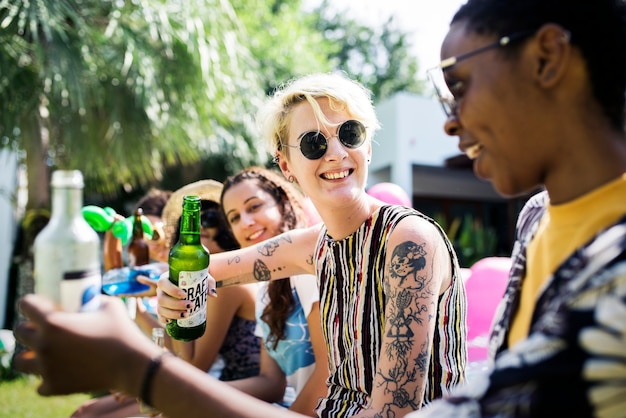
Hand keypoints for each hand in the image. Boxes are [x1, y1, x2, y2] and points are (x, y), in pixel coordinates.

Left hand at [13, 294, 152, 395]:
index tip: (47, 306)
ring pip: (20, 362)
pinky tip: (61, 372)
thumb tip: (89, 300)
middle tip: (49, 330)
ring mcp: (47, 368)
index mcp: (53, 322)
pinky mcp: (55, 387)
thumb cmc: (122, 332)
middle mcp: (44, 345)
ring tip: (48, 353)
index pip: (25, 305)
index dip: (35, 303)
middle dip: (32, 328)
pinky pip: (40, 384)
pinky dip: (48, 378)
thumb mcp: (110, 305)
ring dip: (31, 356)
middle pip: (20, 332)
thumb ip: (94, 300)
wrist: (132, 365)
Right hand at [156, 271, 216, 323]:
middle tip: (190, 306)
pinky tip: (171, 321)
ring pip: (160, 309)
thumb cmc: (196, 278)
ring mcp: (160, 300)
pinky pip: (160, 316)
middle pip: (162, 299)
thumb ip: (208, 284)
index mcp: (167, 278)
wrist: (192, 282)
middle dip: (176, 304)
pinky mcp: (162, 309)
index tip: (184, 295)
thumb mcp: (203, 277)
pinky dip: (164, 320)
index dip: (172, 290)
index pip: (163, 283)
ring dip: (172, 314)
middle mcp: (161, 290)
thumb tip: (213, 295)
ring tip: (186, 315)